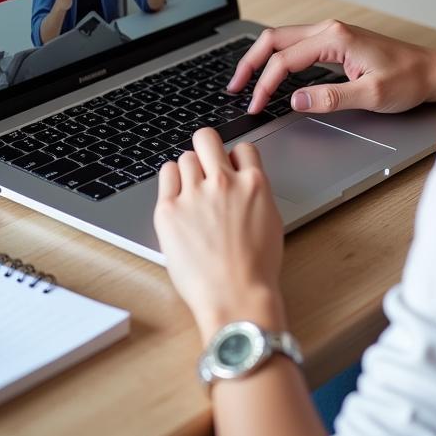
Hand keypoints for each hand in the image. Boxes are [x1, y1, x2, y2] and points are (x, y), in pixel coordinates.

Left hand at [154, 129, 285, 342]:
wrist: (235, 298)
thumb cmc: (255, 270)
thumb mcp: (269, 222)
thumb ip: (253, 194)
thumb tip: (240, 180)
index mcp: (253, 184)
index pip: (242, 148)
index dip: (235, 159)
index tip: (230, 170)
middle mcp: (223, 183)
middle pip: (206, 138)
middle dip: (207, 149)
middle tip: (205, 168)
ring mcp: (194, 194)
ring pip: (185, 158)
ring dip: (188, 172)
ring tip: (192, 196)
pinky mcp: (169, 209)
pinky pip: (166, 175)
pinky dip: (171, 183)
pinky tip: (178, 200)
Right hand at [230, 19, 435, 116]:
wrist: (432, 71)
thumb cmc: (408, 80)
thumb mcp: (371, 96)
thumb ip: (330, 98)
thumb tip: (295, 100)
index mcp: (334, 38)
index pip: (284, 60)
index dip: (265, 84)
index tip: (256, 105)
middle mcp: (329, 30)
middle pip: (274, 40)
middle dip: (250, 62)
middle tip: (234, 87)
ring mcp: (331, 34)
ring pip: (282, 40)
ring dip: (261, 59)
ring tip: (246, 81)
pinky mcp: (335, 42)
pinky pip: (296, 45)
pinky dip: (277, 58)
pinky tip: (273, 74)